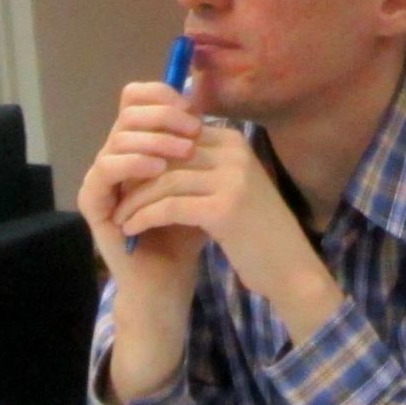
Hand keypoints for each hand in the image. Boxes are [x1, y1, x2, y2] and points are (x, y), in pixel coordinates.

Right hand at [78, 80, 203, 279]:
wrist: (169, 276)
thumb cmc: (186, 230)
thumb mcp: (198, 181)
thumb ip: (195, 146)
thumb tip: (203, 104)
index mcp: (139, 146)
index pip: (136, 100)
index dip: (162, 97)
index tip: (194, 110)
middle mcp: (116, 156)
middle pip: (127, 113)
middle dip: (163, 116)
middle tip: (193, 130)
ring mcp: (102, 178)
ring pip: (118, 138)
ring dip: (154, 139)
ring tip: (184, 151)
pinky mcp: (92, 201)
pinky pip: (104, 169)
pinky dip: (132, 163)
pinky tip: (158, 169)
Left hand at [114, 125, 344, 340]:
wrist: (290, 268)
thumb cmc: (258, 232)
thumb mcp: (232, 188)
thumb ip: (202, 167)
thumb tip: (154, 156)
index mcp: (234, 141)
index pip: (175, 136)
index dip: (145, 157)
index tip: (125, 179)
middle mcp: (235, 152)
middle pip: (167, 155)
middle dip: (135, 176)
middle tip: (115, 196)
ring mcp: (232, 178)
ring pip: (164, 180)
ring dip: (135, 200)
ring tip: (119, 217)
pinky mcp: (224, 208)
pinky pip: (169, 206)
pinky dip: (144, 217)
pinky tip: (131, 230)